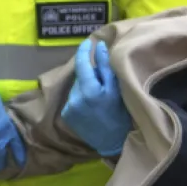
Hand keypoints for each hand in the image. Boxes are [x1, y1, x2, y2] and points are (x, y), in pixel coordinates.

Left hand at [60, 40, 129, 156]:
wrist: (112, 143)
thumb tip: (99, 47)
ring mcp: (69, 107)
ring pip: (77, 86)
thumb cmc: (119, 115)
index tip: (88, 42)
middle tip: (102, 74)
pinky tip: (92, 102)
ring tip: (98, 91)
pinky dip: (82, 95)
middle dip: (89, 71)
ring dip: (85, 84)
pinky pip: (74, 97)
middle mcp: (75, 97)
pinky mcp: (67, 114)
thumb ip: (107, 68)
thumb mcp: (117, 90)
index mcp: (89, 90)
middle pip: (80, 75)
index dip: (84, 50)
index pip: (82, 63)